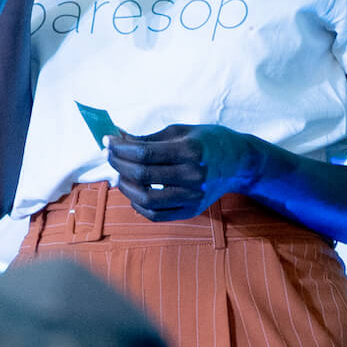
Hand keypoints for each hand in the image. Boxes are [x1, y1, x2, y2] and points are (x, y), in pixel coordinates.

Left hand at [108, 124, 266, 220]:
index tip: (107, 142)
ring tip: (119, 175)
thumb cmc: (208, 141)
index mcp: (190, 151)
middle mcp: (192, 175)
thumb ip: (147, 138)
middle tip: (109, 156)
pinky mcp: (192, 210)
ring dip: (125, 187)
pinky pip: (157, 215)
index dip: (120, 148)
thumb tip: (117, 139)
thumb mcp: (180, 131)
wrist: (239, 162)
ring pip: (146, 199)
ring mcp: (193, 196)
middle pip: (143, 174)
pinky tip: (133, 193)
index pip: (145, 153)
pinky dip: (138, 206)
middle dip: (118, 164)